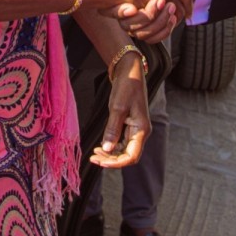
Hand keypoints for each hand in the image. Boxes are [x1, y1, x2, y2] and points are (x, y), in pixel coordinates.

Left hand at [91, 51, 149, 168]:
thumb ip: (112, 130)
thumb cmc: (127, 87)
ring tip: (95, 153)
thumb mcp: (117, 108)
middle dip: (111, 160)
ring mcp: (136, 130)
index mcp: (141, 130)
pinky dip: (111, 146)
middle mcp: (141, 132)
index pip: (131, 156)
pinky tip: (101, 146)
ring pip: (124, 151)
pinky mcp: (130, 126)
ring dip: (110, 154)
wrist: (130, 72)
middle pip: (127, 156)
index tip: (100, 161)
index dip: (116, 163)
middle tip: (93, 157)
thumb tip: (107, 149)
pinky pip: (121, 142)